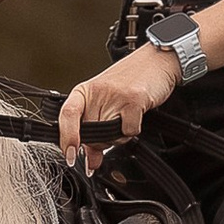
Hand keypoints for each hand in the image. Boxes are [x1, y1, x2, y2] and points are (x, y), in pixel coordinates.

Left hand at [58, 38, 182, 160]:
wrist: (157, 61)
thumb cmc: (130, 80)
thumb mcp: (106, 104)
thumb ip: (95, 134)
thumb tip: (91, 162)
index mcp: (84, 92)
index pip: (66, 115)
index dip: (66, 138)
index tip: (70, 156)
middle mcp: (97, 93)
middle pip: (91, 135)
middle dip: (102, 142)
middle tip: (113, 129)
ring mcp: (115, 95)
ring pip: (109, 136)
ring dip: (119, 137)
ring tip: (125, 119)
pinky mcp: (134, 99)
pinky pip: (129, 131)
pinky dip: (134, 130)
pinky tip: (136, 116)